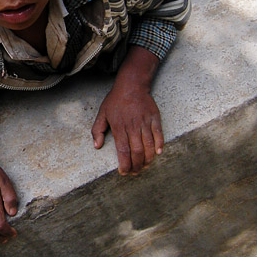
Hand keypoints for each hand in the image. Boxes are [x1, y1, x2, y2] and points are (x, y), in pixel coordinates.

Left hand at [91, 47, 163, 174]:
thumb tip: (96, 146)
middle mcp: (133, 126)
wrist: (132, 84)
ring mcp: (145, 122)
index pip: (123, 150)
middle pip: (137, 151)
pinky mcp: (154, 118)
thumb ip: (97, 130)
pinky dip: (159, 145)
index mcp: (119, 127)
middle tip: (135, 172)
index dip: (124, 164)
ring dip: (148, 159)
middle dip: (136, 166)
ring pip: (148, 145)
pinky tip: (158, 153)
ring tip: (145, 166)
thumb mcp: (102, 113)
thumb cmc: (116, 100)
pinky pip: (158, 134)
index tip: (124, 172)